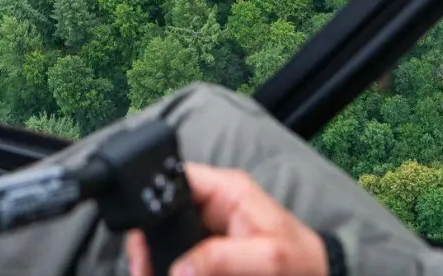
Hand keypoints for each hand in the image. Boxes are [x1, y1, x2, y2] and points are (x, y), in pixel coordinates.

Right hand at [126, 163, 327, 275]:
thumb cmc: (302, 263)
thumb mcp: (267, 258)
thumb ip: (221, 258)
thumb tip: (178, 268)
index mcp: (227, 190)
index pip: (176, 176)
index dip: (152, 197)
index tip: (140, 230)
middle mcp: (214, 204)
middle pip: (163, 210)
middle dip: (148, 237)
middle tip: (141, 265)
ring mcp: (209, 229)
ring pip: (166, 235)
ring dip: (154, 255)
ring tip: (147, 272)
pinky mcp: (210, 252)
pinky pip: (178, 255)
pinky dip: (167, 265)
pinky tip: (158, 272)